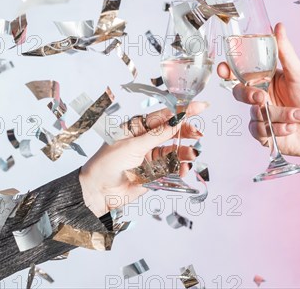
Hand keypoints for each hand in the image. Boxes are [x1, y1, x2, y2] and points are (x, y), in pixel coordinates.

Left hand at [79, 101, 207, 216]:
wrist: (98, 192)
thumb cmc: (107, 164)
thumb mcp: (132, 145)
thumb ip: (157, 135)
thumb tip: (176, 120)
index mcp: (137, 127)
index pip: (163, 116)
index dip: (182, 111)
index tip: (201, 106)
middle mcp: (146, 140)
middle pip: (172, 132)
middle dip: (186, 132)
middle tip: (198, 134)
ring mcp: (150, 156)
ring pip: (174, 150)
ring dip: (184, 152)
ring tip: (191, 155)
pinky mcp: (154, 173)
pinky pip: (172, 168)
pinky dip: (180, 168)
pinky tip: (183, 168)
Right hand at [218, 23, 299, 159]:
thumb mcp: (298, 74)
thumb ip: (284, 52)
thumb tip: (278, 26)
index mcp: (266, 80)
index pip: (240, 74)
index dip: (228, 71)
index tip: (224, 69)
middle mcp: (262, 98)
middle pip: (240, 93)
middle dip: (248, 95)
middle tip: (261, 98)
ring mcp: (262, 117)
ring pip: (254, 114)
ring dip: (278, 115)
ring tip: (298, 115)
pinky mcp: (265, 135)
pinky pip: (260, 131)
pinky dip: (277, 129)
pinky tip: (292, 128)